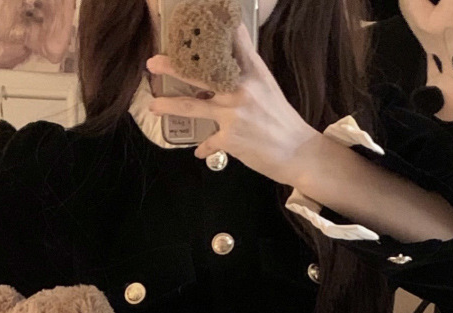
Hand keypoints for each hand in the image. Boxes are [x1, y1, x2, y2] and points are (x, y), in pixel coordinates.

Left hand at [145, 21, 321, 185]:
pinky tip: (199, 150)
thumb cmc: (283, 121)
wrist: (298, 152)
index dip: (215, 29)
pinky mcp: (230, 139)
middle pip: (201, 73)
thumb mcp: (268, 89)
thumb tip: (226, 67)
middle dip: (174, 66)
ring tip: (154, 105)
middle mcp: (241, 89)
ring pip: (193, 106)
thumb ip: (248, 74)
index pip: (233, 42)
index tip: (196, 18)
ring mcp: (234, 114)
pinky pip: (208, 142)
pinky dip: (204, 147)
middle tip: (153, 62)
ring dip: (170, 105)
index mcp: (253, 73)